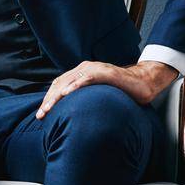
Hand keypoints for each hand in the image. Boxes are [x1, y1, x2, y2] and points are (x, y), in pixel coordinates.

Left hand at [35, 60, 178, 119]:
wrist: (143, 83)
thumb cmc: (121, 91)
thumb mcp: (97, 95)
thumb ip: (85, 99)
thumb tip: (70, 116)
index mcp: (81, 72)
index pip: (59, 85)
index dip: (49, 98)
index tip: (41, 114)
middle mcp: (85, 68)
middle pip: (61, 83)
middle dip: (49, 100)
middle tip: (41, 115)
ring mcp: (95, 69)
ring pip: (70, 81)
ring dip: (57, 95)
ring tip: (48, 108)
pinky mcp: (106, 72)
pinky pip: (87, 78)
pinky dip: (76, 85)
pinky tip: (67, 94)